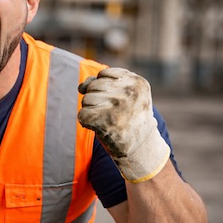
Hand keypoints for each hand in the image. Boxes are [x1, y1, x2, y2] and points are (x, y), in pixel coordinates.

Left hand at [78, 68, 169, 182]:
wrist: (141, 148)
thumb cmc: (129, 118)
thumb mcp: (125, 95)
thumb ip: (103, 83)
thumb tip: (81, 86)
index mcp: (137, 82)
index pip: (104, 74)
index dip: (104, 88)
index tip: (117, 101)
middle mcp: (128, 91)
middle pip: (93, 86)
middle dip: (96, 99)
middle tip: (112, 113)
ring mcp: (117, 105)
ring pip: (86, 99)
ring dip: (91, 110)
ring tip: (107, 120)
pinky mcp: (104, 120)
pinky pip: (82, 115)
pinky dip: (86, 122)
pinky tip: (99, 127)